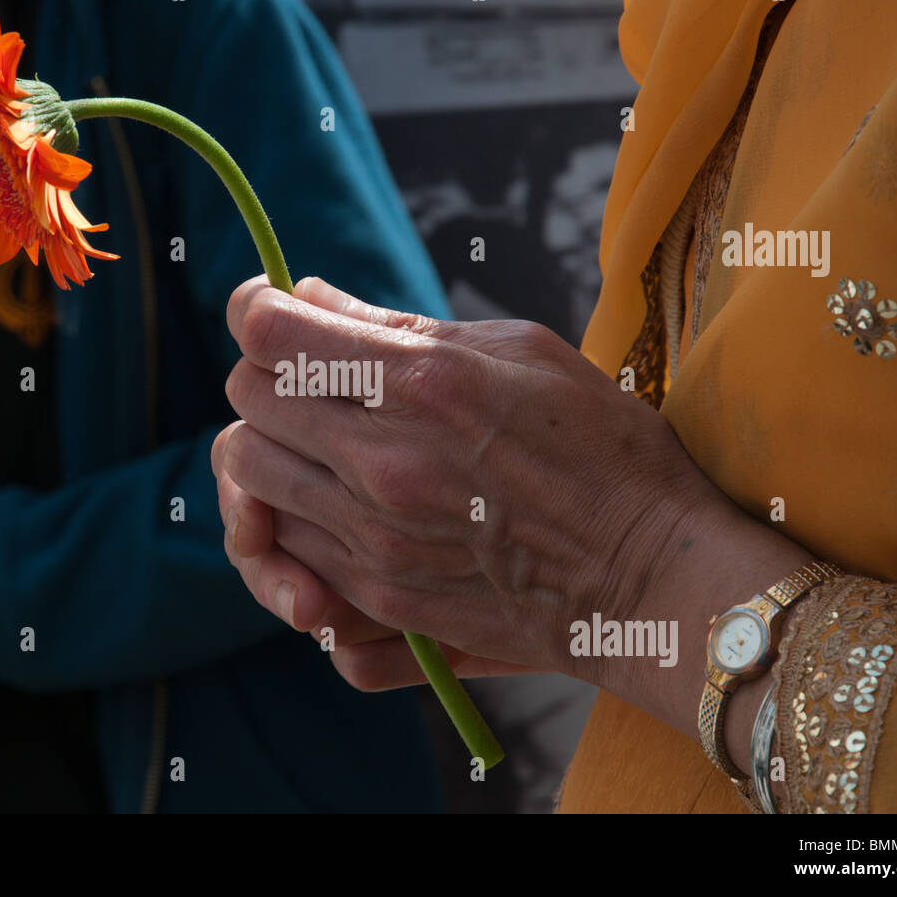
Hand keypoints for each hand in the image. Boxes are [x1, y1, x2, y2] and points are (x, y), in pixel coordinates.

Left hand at [216, 276, 809, 740]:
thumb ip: (399, 324)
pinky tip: (338, 511)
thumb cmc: (602, 449)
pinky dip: (293, 521)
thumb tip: (306, 295)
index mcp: (424, 383)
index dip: (256, 308)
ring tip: (320, 446)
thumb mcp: (519, 352)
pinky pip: (283, 550)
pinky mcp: (378, 601)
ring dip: (272, 451)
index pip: (270, 331)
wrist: (651, 579)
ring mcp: (375, 542)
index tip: (269, 308)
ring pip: (250, 479)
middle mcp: (384, 464)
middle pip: (246, 401)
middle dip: (265, 377)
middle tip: (307, 379)